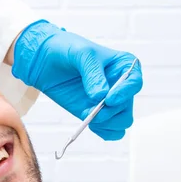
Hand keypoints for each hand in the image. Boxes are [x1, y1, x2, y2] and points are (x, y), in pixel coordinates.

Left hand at [12, 20, 142, 139]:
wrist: (46, 61)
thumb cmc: (68, 50)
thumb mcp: (82, 54)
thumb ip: (92, 73)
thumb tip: (100, 96)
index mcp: (124, 66)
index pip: (134, 83)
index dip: (125, 93)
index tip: (109, 99)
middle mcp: (120, 86)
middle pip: (127, 107)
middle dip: (111, 112)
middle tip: (93, 110)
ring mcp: (109, 102)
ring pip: (122, 122)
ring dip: (107, 123)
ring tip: (88, 115)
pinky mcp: (96, 114)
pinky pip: (109, 130)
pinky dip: (103, 131)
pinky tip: (89, 123)